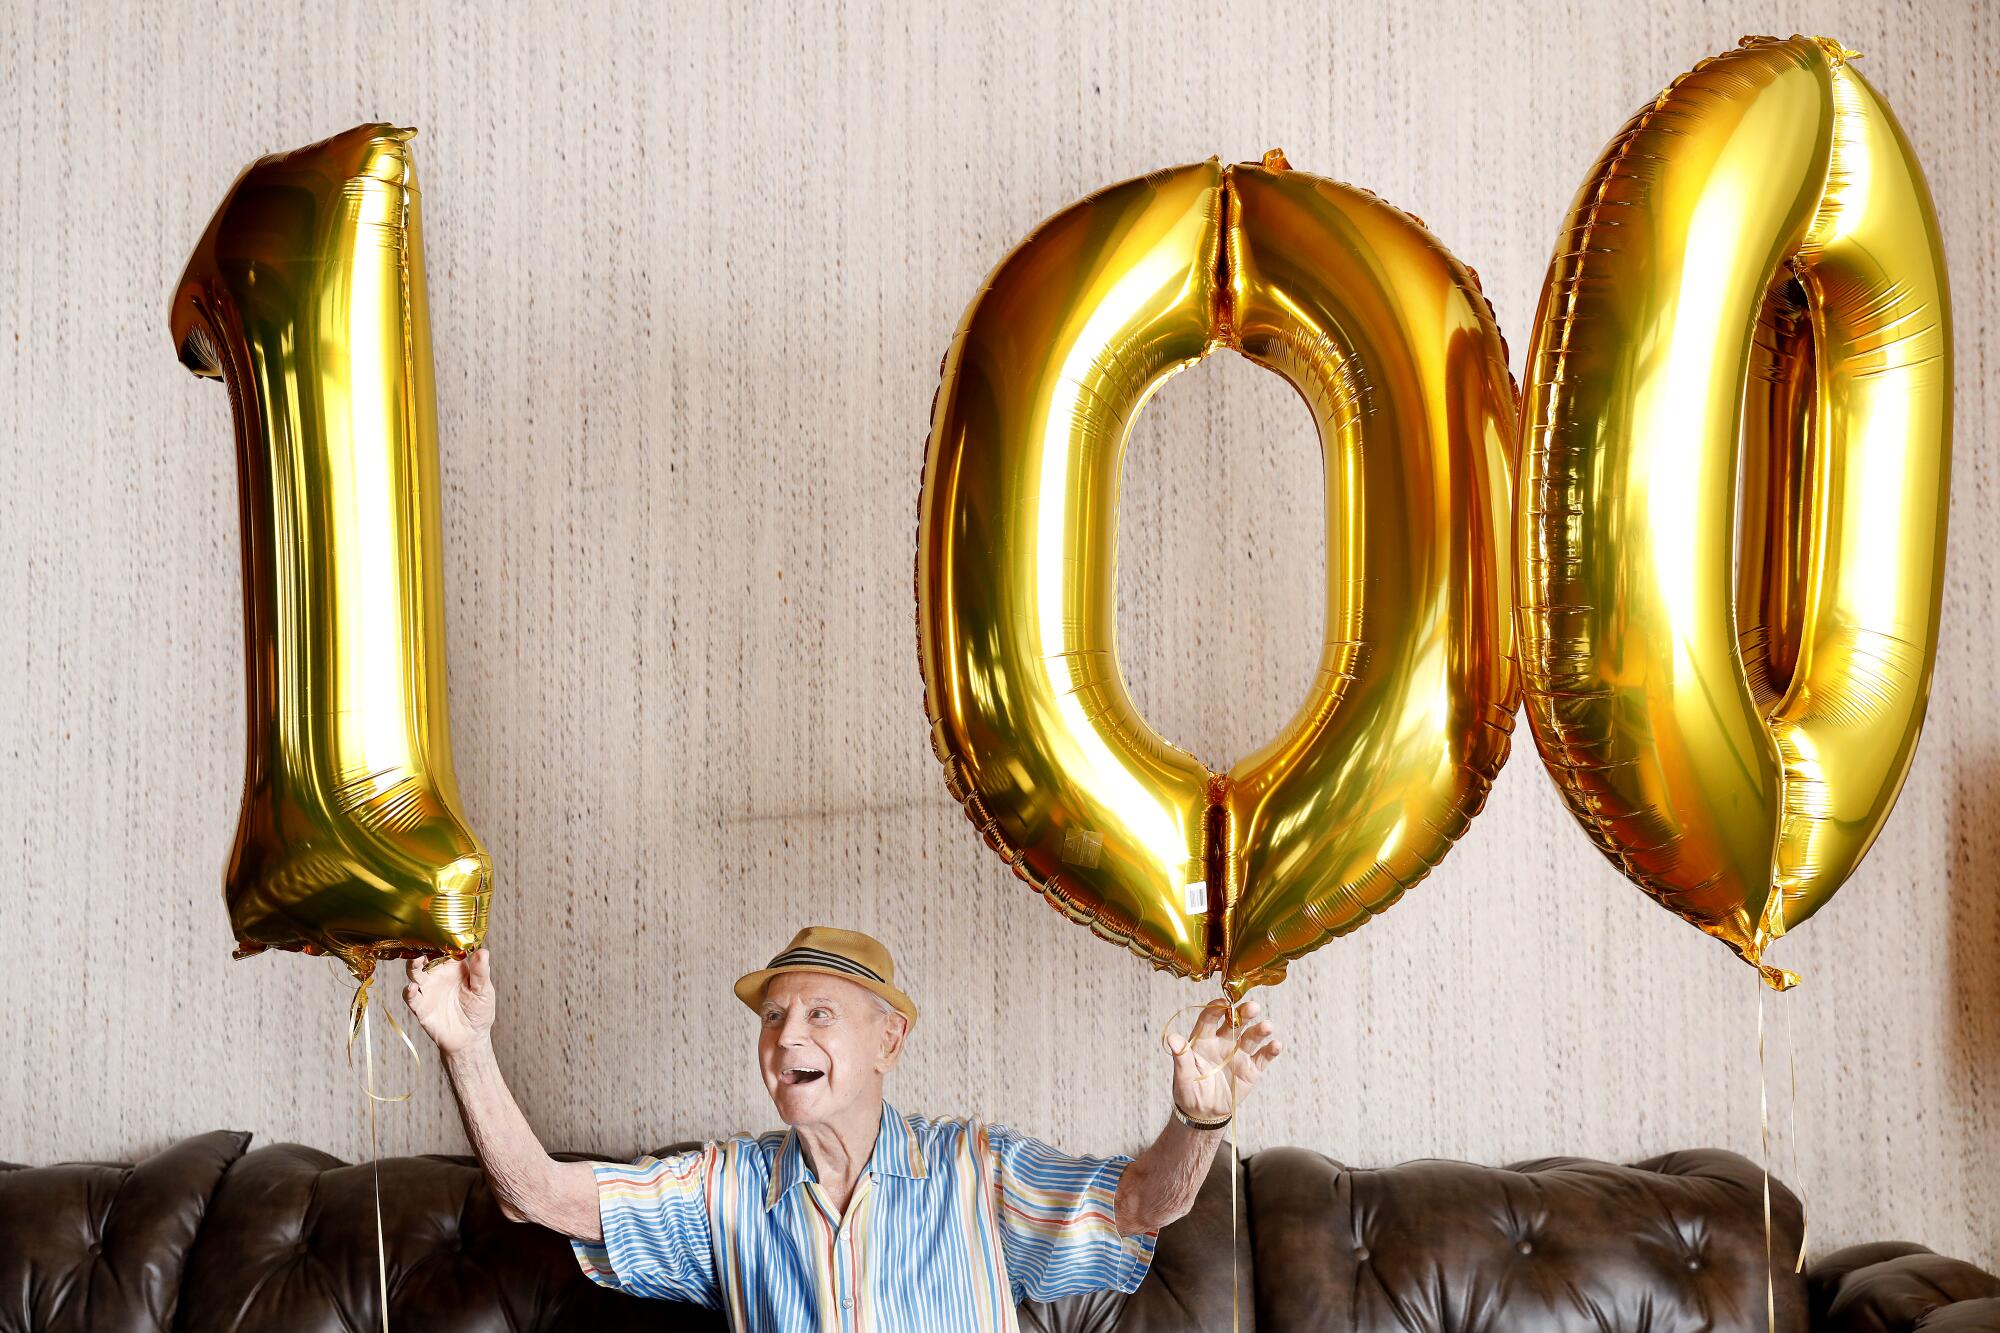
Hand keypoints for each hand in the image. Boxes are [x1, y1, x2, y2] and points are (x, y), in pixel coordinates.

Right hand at [403, 948, 495, 1055]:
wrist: (470, 1038)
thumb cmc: (479, 1010)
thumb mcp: (484, 990)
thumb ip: (481, 972)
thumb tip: (483, 951)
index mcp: (454, 967)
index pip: (446, 949)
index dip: (442, 939)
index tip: (440, 931)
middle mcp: (438, 975)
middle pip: (426, 958)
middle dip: (423, 949)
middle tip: (423, 943)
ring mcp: (428, 990)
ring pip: (415, 974)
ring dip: (413, 966)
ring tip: (416, 961)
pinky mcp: (421, 1007)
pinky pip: (412, 998)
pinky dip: (409, 992)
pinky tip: (412, 988)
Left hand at [1167, 998, 1280, 1124]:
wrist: (1203, 1112)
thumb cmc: (1189, 1089)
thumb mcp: (1182, 1074)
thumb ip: (1180, 1055)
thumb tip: (1171, 1038)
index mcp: (1204, 1039)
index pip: (1210, 1019)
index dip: (1216, 1009)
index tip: (1223, 1002)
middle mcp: (1223, 1042)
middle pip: (1235, 1023)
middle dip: (1244, 1014)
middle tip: (1253, 1007)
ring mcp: (1238, 1055)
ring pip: (1251, 1038)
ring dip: (1259, 1030)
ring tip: (1267, 1026)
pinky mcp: (1251, 1069)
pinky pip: (1262, 1058)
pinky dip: (1270, 1051)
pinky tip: (1276, 1045)